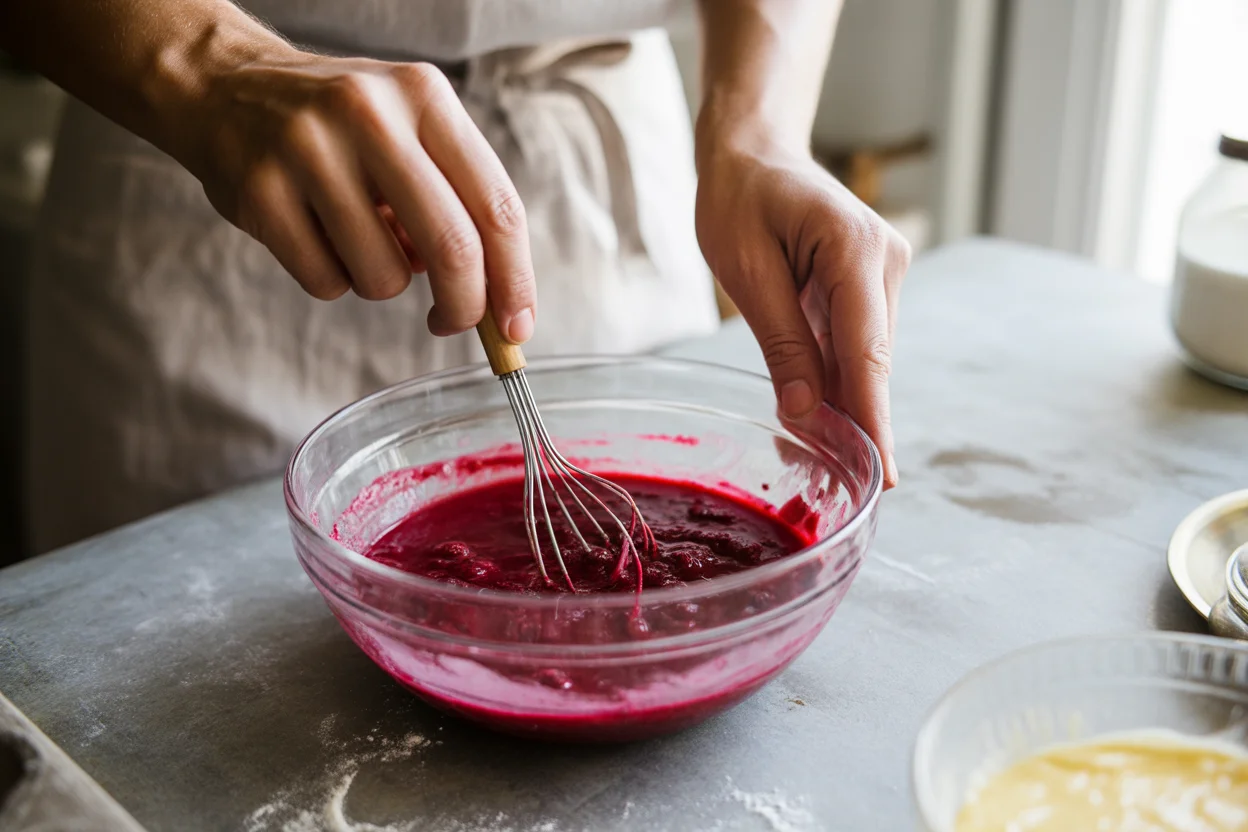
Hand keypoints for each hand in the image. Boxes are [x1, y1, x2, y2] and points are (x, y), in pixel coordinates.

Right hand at [184, 49, 536, 341]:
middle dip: (464, 306)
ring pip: (385, 276)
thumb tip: (491, 298)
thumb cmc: (339, 125)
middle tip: (452, 323)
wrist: (222, 86)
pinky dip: (332, 280)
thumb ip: (455, 199)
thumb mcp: (408, 129)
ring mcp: (310, 150)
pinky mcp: (261, 191)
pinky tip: (315, 237)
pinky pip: (326, 282)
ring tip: (358, 239)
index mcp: (425, 98)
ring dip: (383, 282)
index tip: (516, 326)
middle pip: (452, 246)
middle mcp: (371, 114)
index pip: (497, 207)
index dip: (515, 279)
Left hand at [695, 137, 908, 486]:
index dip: (873, 420)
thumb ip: (783, 342)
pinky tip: (814, 419)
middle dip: (855, 425)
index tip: (883, 476)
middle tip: (835, 488)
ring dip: (842, 406)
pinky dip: (833, 380)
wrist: (755, 150)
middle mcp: (885, 264)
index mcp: (856, 251)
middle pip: (872, 363)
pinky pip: (854, 345)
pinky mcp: (869, 285)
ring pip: (865, 359)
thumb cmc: (741, 197)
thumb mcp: (747, 271)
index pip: (868, 353)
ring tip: (814, 464)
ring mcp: (883, 274)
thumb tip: (806, 414)